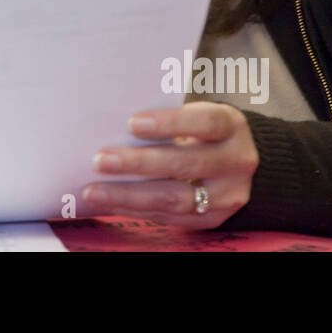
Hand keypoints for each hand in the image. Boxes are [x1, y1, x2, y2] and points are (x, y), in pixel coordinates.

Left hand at [80, 102, 258, 228]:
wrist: (232, 159)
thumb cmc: (200, 129)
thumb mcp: (195, 114)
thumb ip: (165, 118)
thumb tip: (112, 128)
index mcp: (231, 126)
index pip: (204, 123)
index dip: (169, 123)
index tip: (132, 123)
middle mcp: (236, 162)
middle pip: (185, 164)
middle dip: (138, 163)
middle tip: (100, 160)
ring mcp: (227, 195)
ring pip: (175, 198)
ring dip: (129, 195)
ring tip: (94, 191)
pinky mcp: (213, 218)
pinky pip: (170, 217)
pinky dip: (135, 210)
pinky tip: (109, 203)